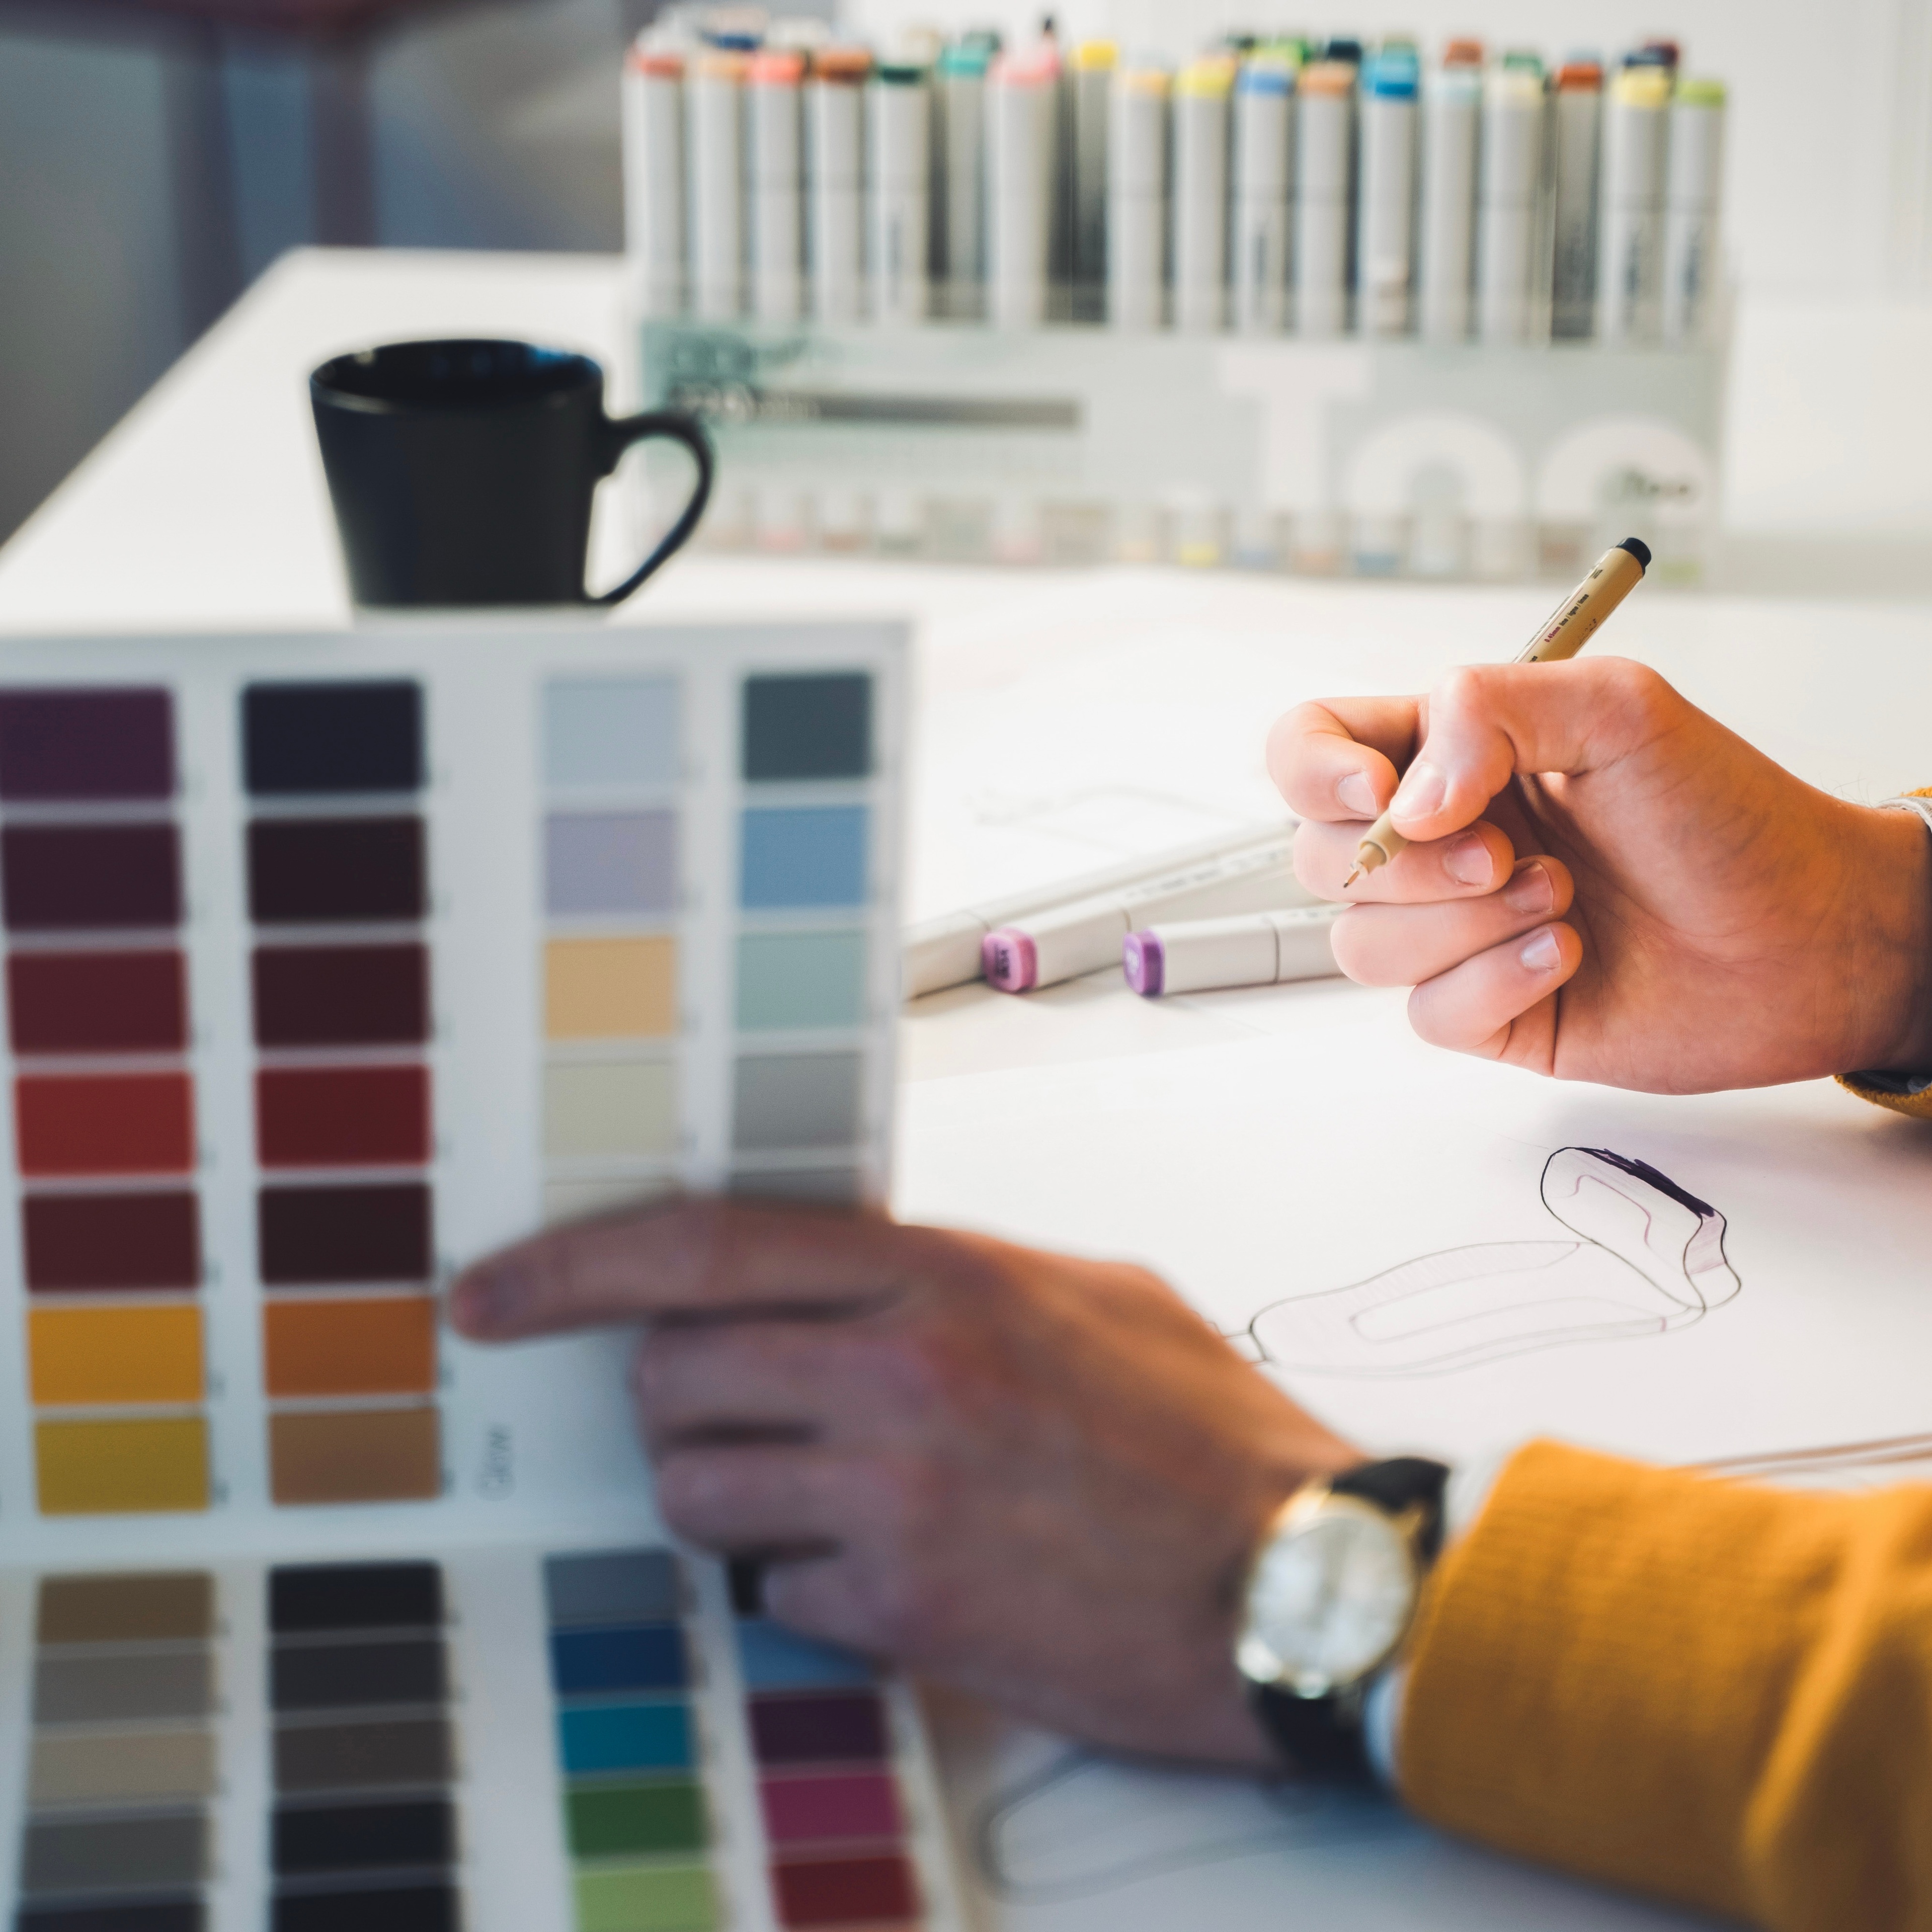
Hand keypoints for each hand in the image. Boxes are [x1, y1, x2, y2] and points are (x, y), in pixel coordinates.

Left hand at [451, 1200, 1357, 1763]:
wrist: (1300, 1580)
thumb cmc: (1204, 1433)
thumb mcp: (1088, 1291)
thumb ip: (949, 1270)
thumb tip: (843, 1270)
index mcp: (941, 1277)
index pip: (703, 1247)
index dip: (573, 1266)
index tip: (493, 1293)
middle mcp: (901, 1374)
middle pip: (670, 1374)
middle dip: (675, 1398)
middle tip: (728, 1413)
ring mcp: (895, 1498)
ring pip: (694, 1492)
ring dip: (726, 1498)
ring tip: (811, 1498)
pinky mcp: (905, 1613)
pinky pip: (774, 1595)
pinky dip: (803, 1585)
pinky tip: (889, 1569)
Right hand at [1269, 659, 1931, 1089]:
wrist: (1812, 935)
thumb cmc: (1729, 814)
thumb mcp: (1617, 708)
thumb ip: (1485, 711)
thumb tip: (1399, 805)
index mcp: (1448, 757)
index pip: (1309, 747)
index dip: (1311, 771)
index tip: (1376, 795)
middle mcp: (1439, 842)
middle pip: (1317, 857)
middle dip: (1407, 865)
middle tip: (1505, 852)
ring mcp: (1455, 931)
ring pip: (1361, 944)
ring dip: (1464, 926)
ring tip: (1564, 902)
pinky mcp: (1485, 1010)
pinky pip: (1425, 1013)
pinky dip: (1496, 983)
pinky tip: (1570, 958)